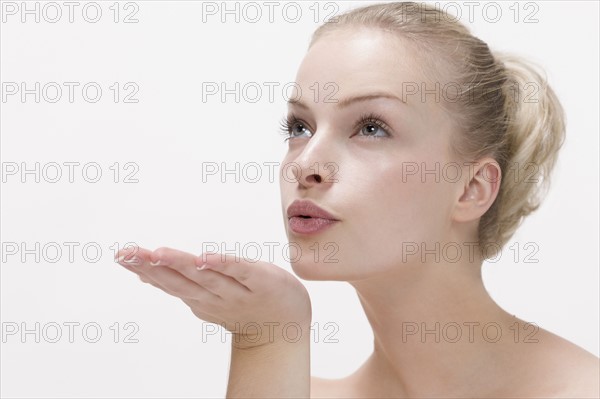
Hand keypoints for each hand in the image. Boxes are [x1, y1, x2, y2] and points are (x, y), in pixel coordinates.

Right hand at [115, 246, 311, 348]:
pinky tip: (206, 259)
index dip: (143, 269)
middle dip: (153, 267)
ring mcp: (237, 290)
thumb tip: (143, 271)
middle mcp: (213, 295)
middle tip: (129, 254)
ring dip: (181, 265)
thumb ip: (177, 282)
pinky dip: (224, 266)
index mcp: (198, 296)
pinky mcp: (262, 281)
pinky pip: (241, 272)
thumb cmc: (242, 301)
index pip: (167, 281)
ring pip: (205, 277)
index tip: (120, 256)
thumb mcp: (204, 294)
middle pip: (180, 280)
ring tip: (159, 254)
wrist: (283, 325)